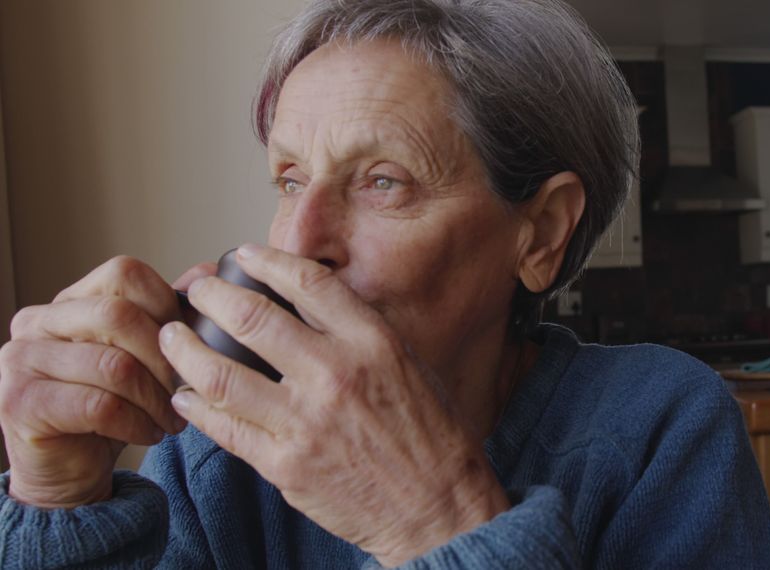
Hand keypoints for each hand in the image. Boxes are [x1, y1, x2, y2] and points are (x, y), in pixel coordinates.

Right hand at [0, 257, 215, 507]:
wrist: (68, 470)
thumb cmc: (109, 409)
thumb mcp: (143, 356)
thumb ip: (167, 313)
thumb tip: (207, 272)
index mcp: (68, 302)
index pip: (125, 274)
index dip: (167, 306)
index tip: (187, 343)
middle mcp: (36, 322)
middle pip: (120, 315)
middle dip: (165, 358)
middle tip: (183, 389)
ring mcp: (21, 360)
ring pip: (114, 364)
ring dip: (156, 398)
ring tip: (170, 417)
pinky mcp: (21, 403)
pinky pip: (99, 405)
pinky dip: (137, 423)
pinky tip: (148, 433)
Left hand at [161, 244, 508, 565]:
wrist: (437, 506)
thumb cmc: (429, 436)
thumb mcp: (408, 367)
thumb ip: (359, 336)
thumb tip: (309, 308)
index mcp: (372, 342)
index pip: (308, 282)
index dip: (266, 260)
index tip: (243, 255)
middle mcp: (336, 374)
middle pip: (252, 317)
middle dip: (211, 297)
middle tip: (195, 292)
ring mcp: (306, 421)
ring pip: (222, 373)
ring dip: (185, 350)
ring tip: (171, 338)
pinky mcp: (285, 465)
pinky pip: (224, 428)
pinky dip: (196, 407)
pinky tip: (185, 396)